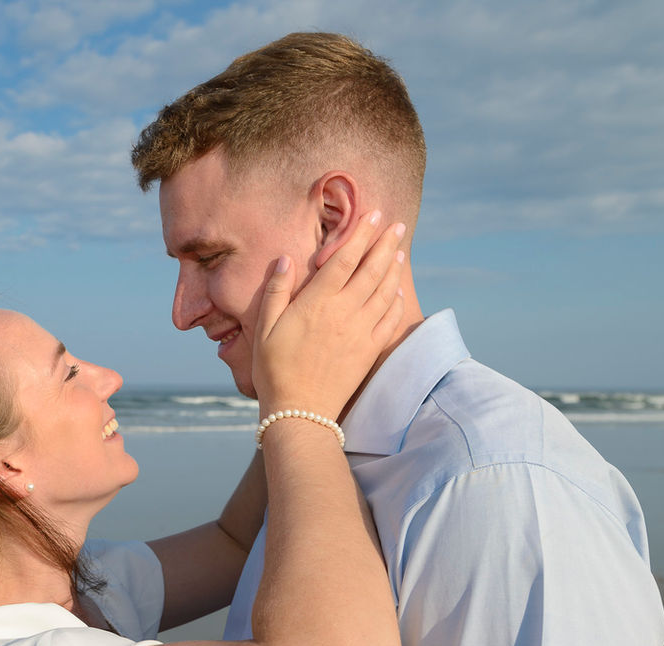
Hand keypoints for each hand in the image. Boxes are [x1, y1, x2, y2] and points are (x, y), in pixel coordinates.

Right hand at [250, 211, 406, 419]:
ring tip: (399, 251)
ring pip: (385, 290)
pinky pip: (390, 319)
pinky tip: (398, 291)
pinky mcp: (369, 350)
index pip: (344, 259)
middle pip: (372, 269)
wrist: (300, 412)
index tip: (374, 216)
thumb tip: (285, 259)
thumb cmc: (275, 369)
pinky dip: (396, 300)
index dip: (361, 235)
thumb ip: (276, 291)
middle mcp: (344, 312)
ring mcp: (361, 330)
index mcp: (317, 302)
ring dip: (394, 267)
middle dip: (386, 244)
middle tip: (397, 225)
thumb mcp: (264, 328)